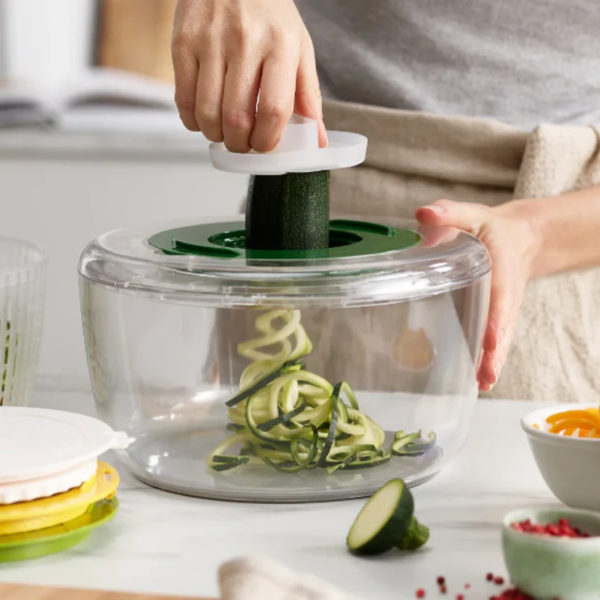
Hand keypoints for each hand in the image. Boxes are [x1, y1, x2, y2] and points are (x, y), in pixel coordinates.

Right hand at [172, 0, 326, 151]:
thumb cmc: (269, 14)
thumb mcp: (299, 48)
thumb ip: (308, 97)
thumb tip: (316, 141)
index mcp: (281, 46)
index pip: (274, 109)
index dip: (267, 139)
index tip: (264, 146)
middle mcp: (245, 42)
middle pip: (237, 118)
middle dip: (240, 144)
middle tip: (243, 144)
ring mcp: (210, 42)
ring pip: (208, 113)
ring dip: (216, 135)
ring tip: (224, 132)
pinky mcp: (183, 42)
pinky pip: (184, 98)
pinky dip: (193, 120)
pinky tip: (203, 118)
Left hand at [415, 199, 541, 391]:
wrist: (518, 238)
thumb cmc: (489, 228)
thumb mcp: (471, 215)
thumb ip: (449, 213)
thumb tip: (423, 213)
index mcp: (501, 270)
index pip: (500, 298)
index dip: (496, 319)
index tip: (491, 338)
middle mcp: (505, 296)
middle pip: (503, 327)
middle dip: (495, 352)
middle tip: (486, 375)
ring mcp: (503, 310)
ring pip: (501, 340)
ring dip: (493, 362)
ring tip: (483, 385)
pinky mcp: (496, 318)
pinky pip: (496, 341)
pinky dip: (491, 360)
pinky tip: (480, 381)